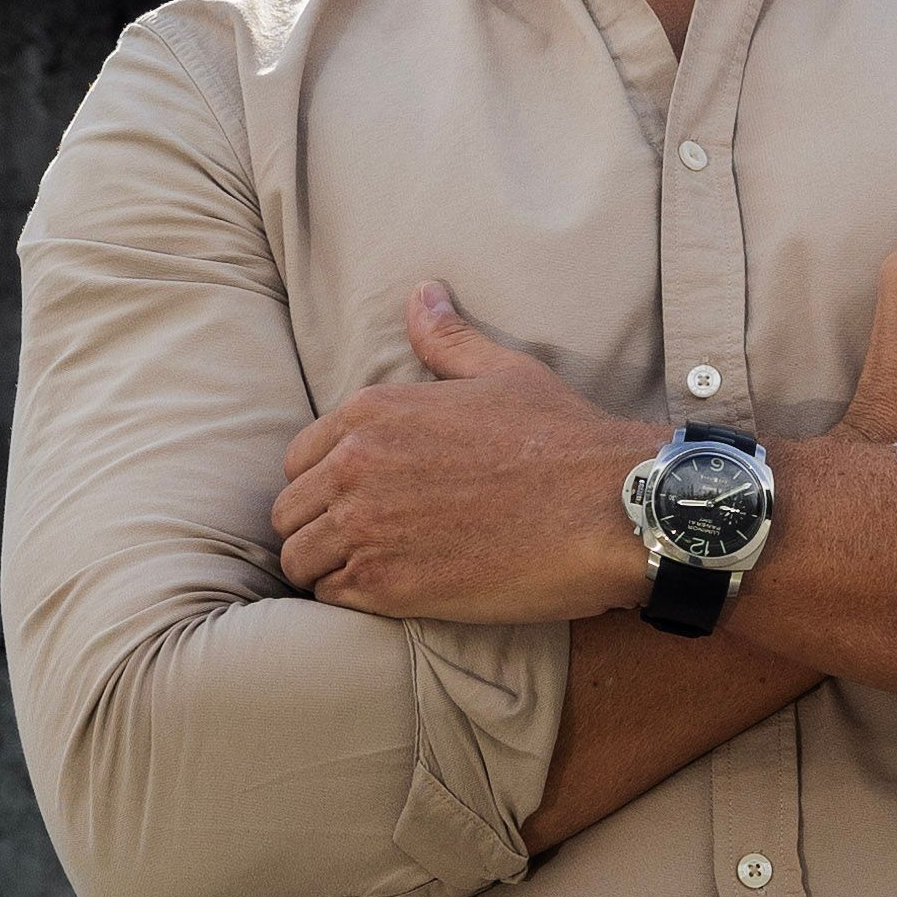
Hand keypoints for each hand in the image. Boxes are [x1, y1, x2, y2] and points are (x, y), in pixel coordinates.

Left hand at [272, 284, 660, 624]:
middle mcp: (355, 466)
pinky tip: (392, 596)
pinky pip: (332, 601)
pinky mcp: (386, 587)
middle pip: (290, 513)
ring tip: (374, 574)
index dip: (323, 483)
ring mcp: (365, 528)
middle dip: (319, 529)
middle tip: (365, 545)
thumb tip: (423, 294)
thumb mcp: (502, 372)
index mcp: (371, 412)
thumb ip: (447, 340)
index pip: (298, 460)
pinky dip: (351, 602)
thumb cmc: (561, 438)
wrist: (606, 507)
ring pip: (301, 561)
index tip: (358, 501)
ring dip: (329, 569)